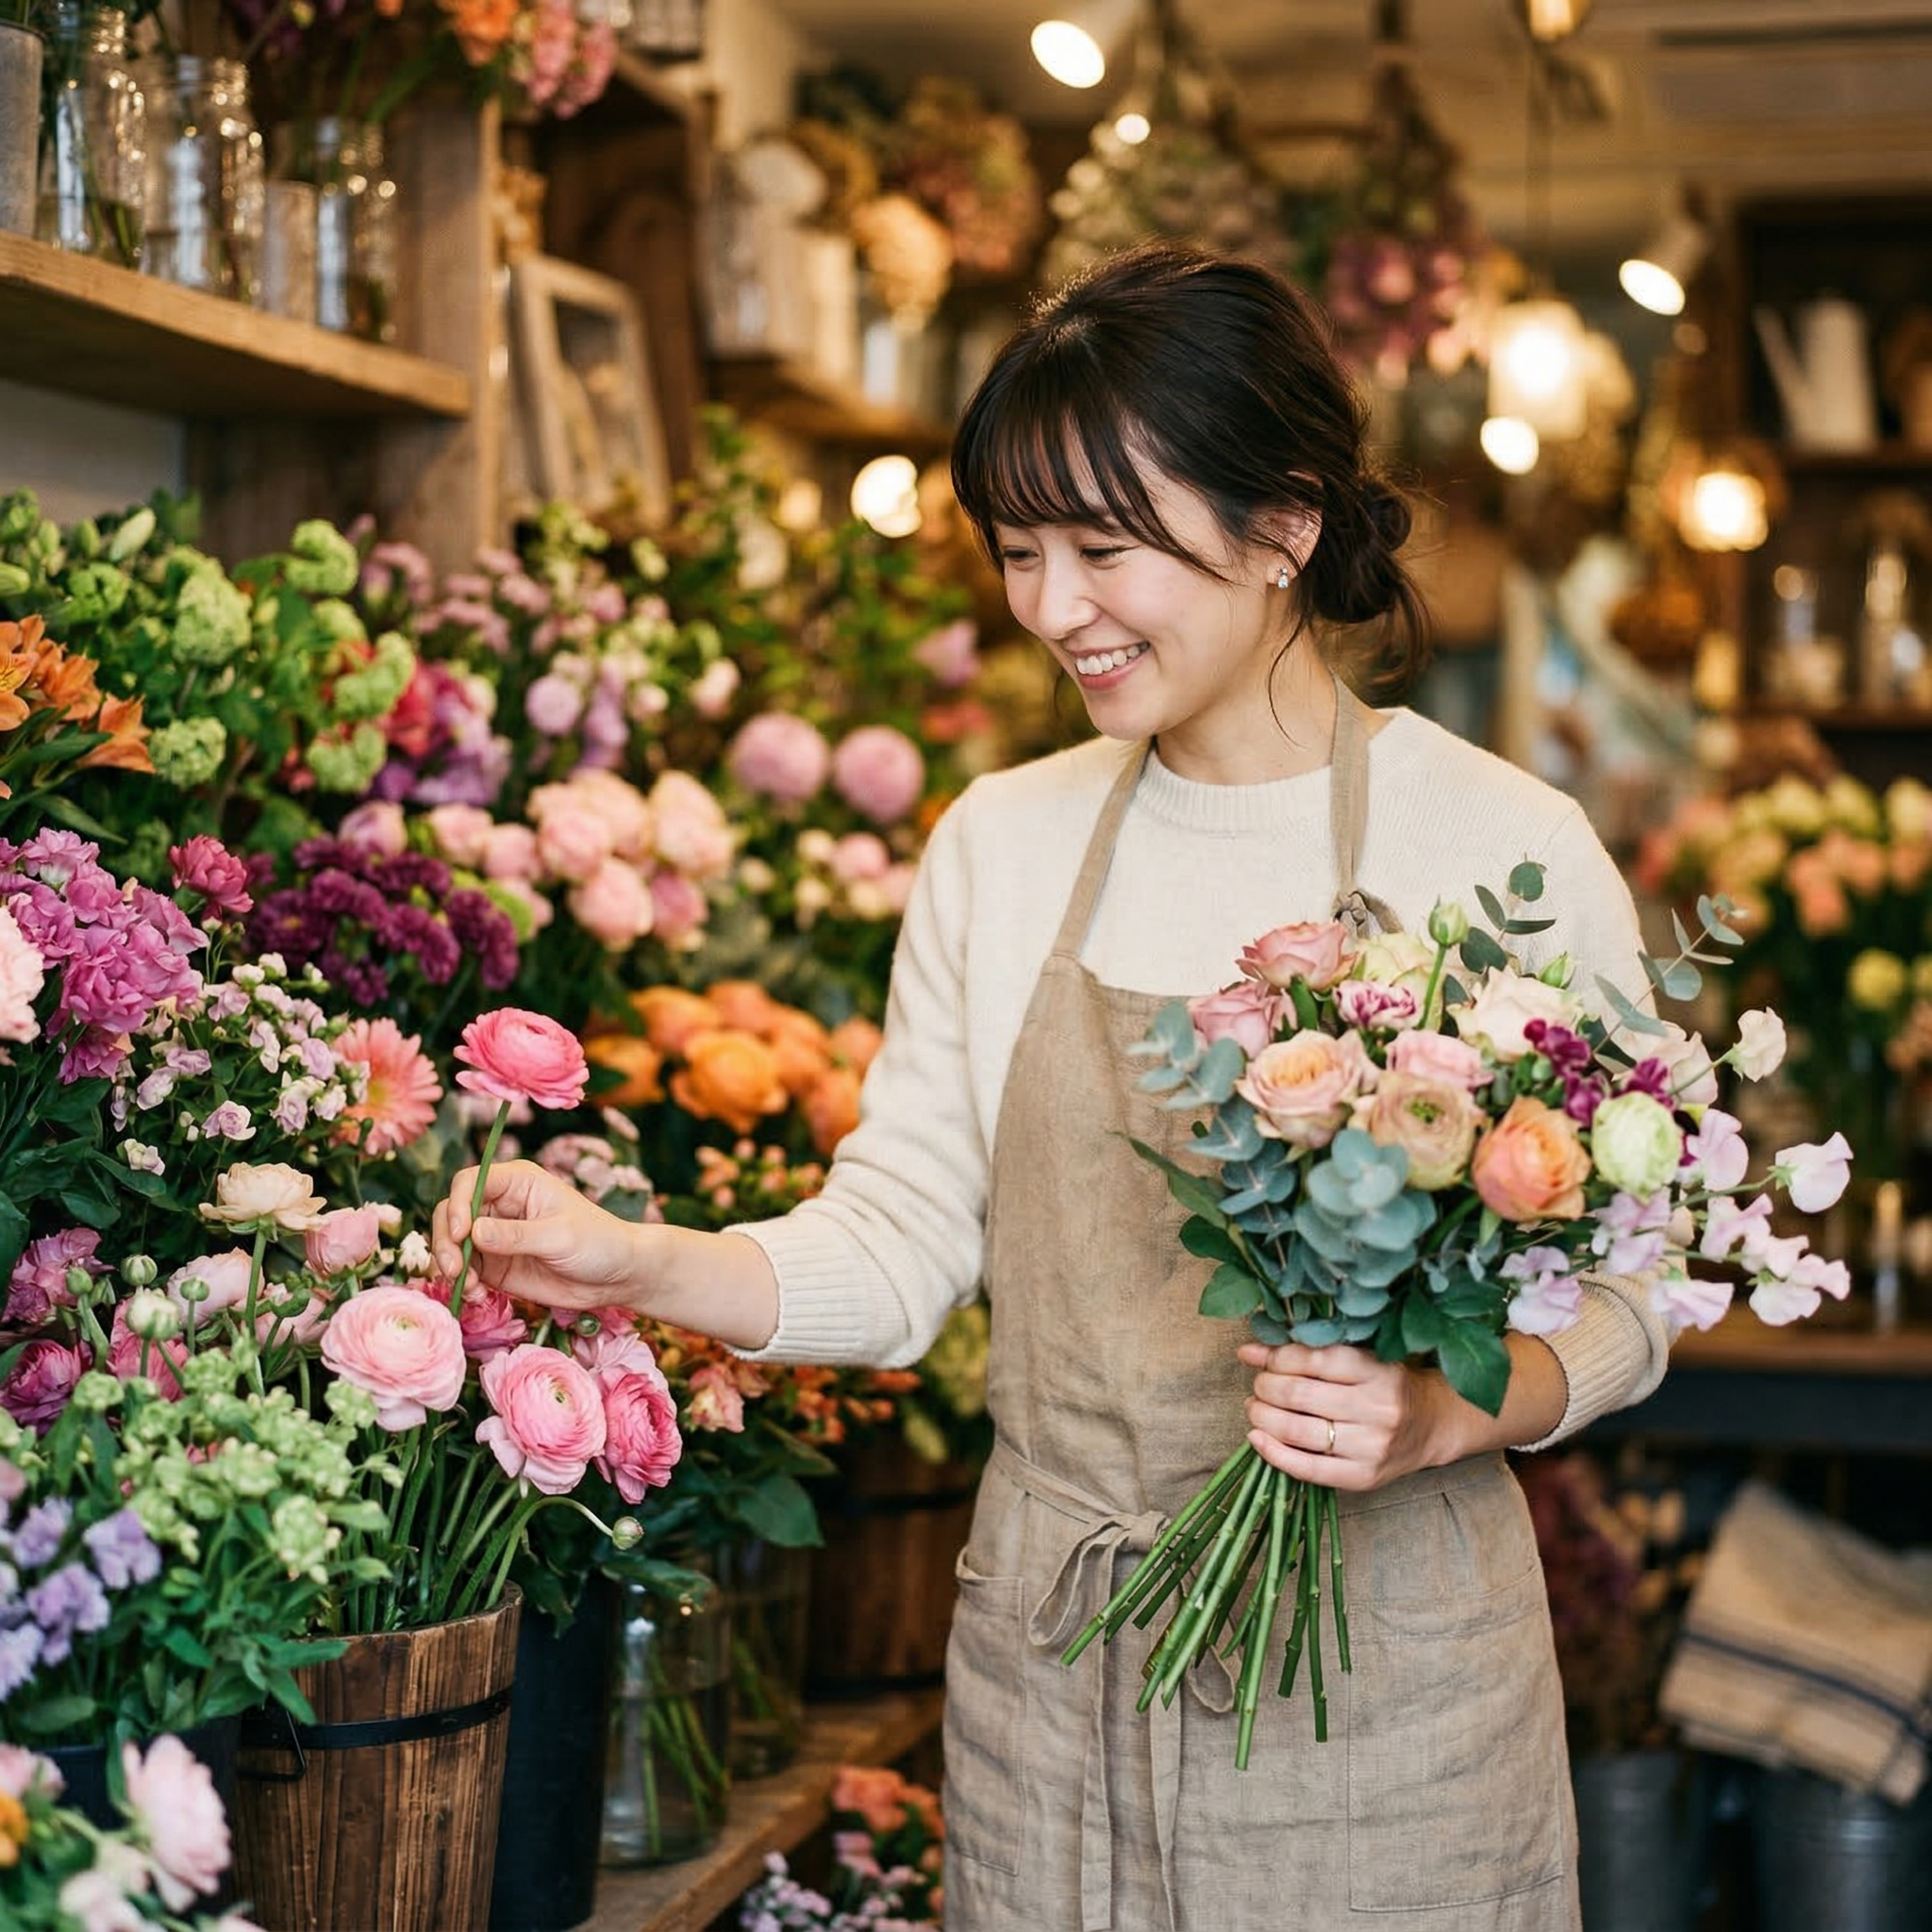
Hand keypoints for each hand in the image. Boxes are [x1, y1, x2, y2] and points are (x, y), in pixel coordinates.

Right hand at [432, 1159, 647, 1313]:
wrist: (616, 1277)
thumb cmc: (598, 1242)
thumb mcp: (559, 1236)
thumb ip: (516, 1235)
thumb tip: (473, 1233)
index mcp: (517, 1182)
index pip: (469, 1182)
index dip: (458, 1205)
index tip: (462, 1235)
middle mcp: (499, 1205)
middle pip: (451, 1214)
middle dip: (445, 1242)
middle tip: (455, 1271)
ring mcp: (493, 1237)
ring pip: (451, 1244)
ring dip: (449, 1267)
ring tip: (470, 1288)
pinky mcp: (494, 1266)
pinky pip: (464, 1272)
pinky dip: (462, 1284)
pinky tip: (479, 1296)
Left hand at [1237, 1340, 1438, 1491]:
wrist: (1432, 1426)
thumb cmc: (1388, 1386)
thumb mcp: (1362, 1359)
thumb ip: (1313, 1353)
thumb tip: (1250, 1351)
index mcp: (1379, 1372)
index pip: (1315, 1359)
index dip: (1276, 1357)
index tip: (1256, 1357)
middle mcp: (1378, 1409)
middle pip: (1300, 1395)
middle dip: (1266, 1387)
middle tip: (1258, 1385)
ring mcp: (1371, 1446)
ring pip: (1298, 1431)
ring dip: (1263, 1417)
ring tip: (1255, 1408)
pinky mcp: (1363, 1477)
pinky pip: (1307, 1468)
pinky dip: (1273, 1453)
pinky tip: (1257, 1438)